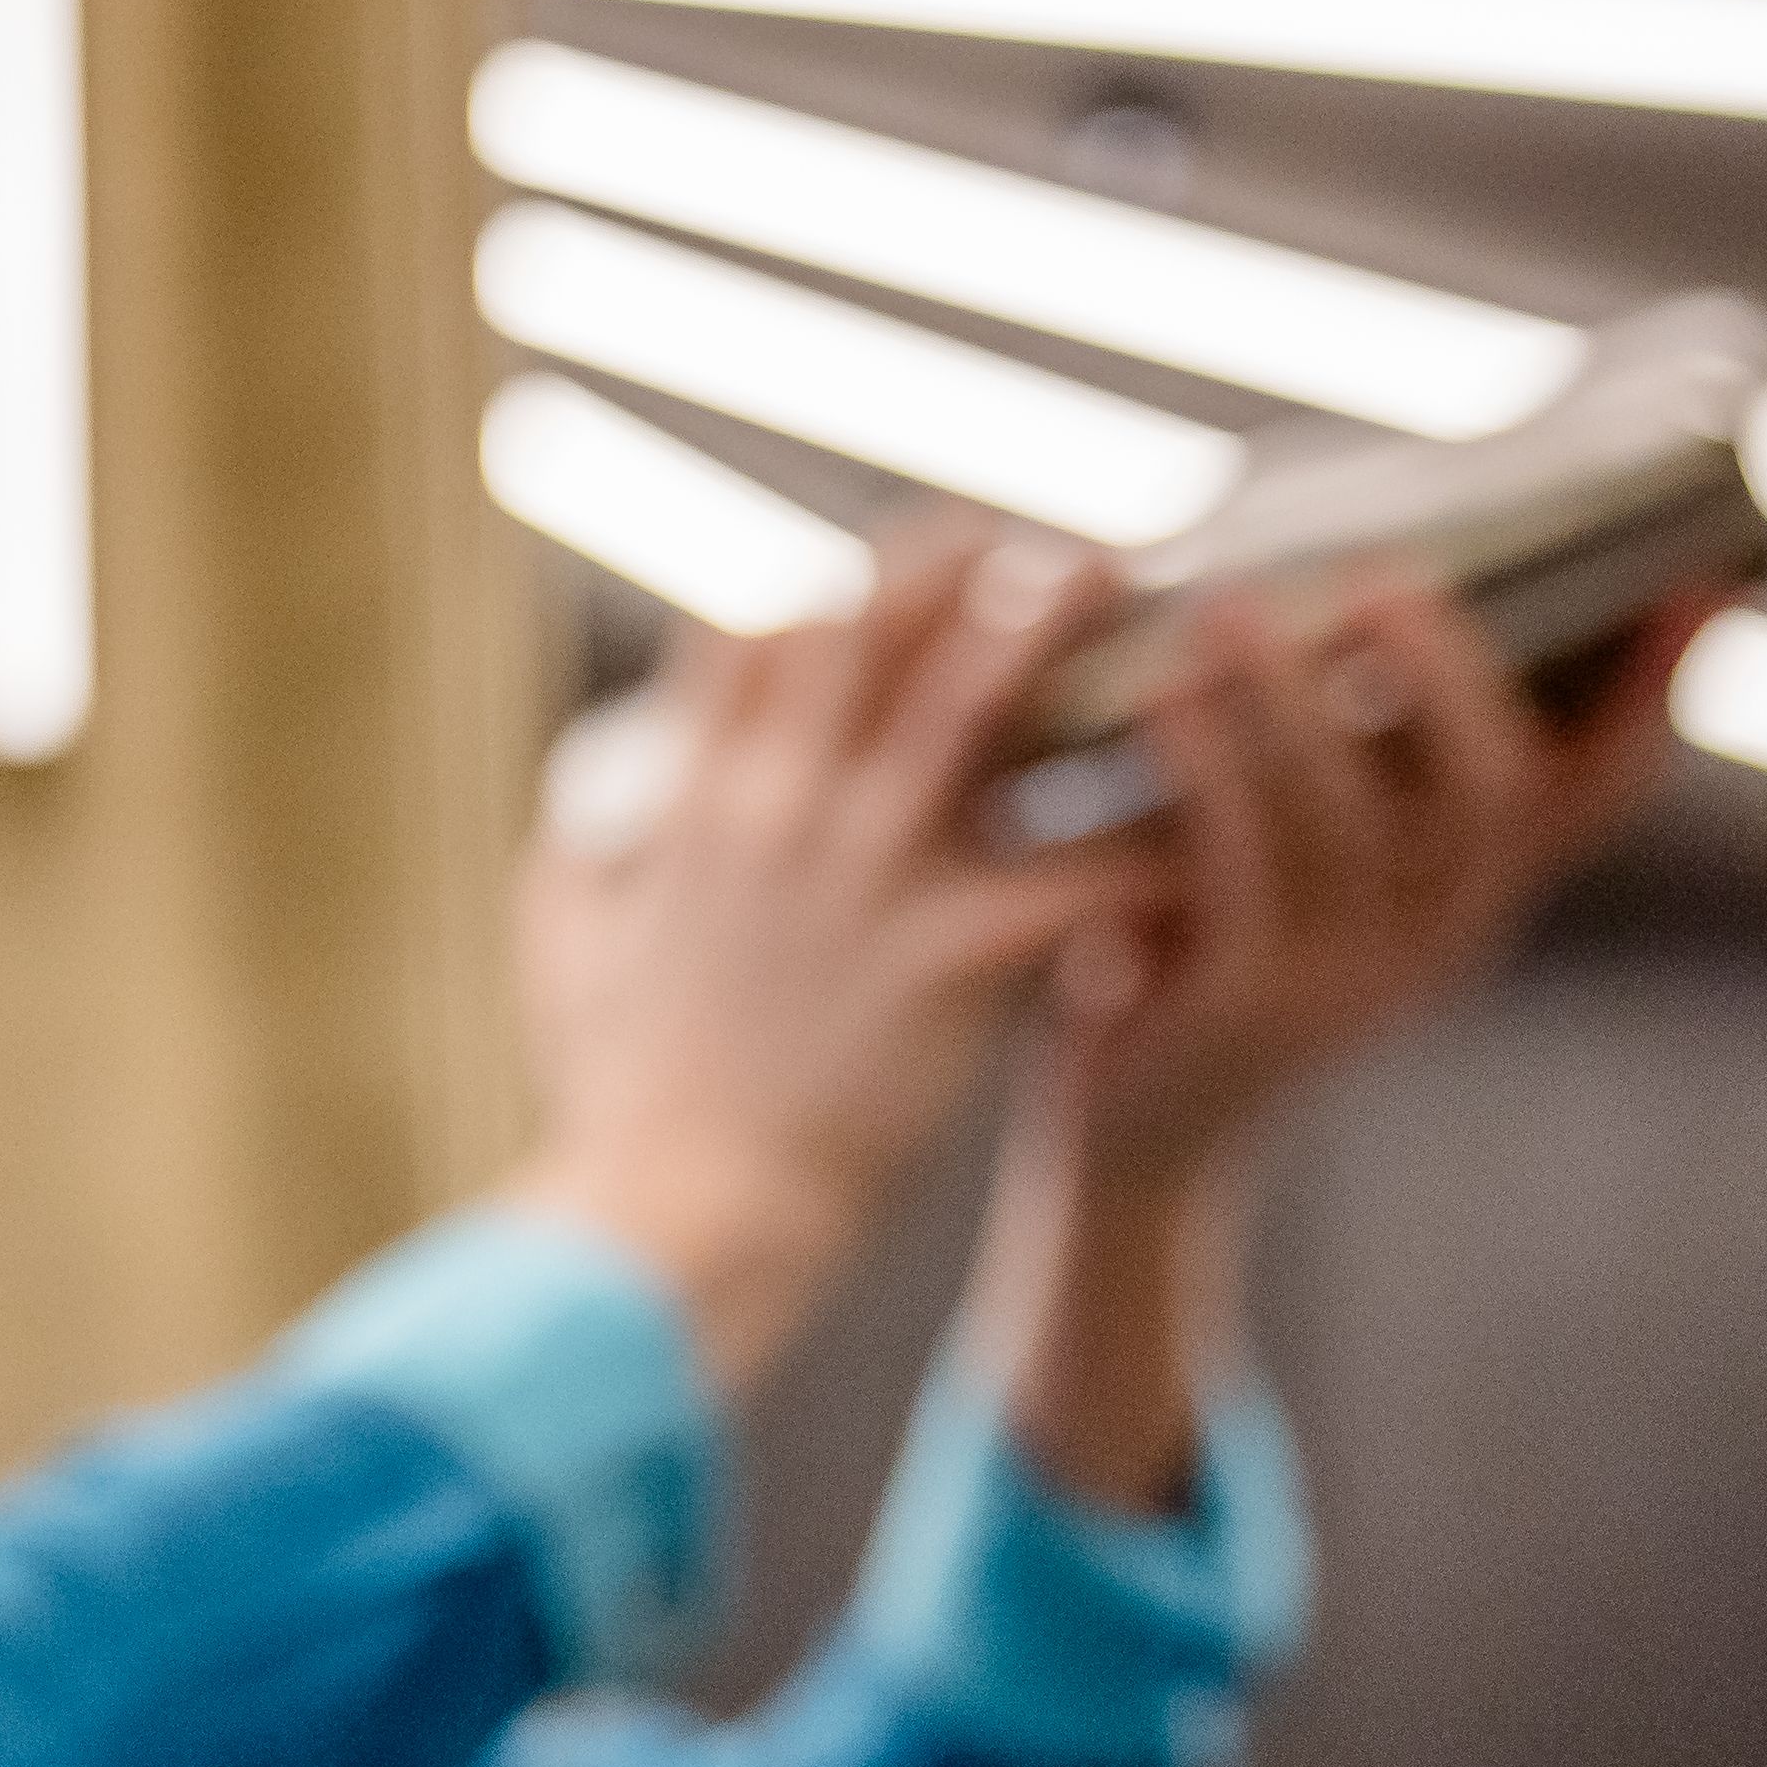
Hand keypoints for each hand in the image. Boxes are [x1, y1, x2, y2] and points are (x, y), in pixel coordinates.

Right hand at [503, 525, 1131, 1399]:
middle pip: (876, 624)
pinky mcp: (946, 956)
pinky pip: (1072, 868)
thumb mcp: (566, 968)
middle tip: (1043, 549)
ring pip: (976, 701)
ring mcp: (865, 874)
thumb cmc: (622, 1109)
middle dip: (964, 564)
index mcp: (699, 804)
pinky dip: (1142, 843)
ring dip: (1058, 633)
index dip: (843, 585)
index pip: (763, 634)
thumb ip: (571, 879)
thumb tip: (571, 826)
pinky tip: (1200, 828)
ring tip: (1132, 589)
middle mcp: (783, 811)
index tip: (912, 570)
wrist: (678, 1217)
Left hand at [981, 574, 1700, 1506]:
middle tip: (1379, 571)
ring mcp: (1353, 981)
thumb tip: (1352, 569)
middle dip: (1448, 672)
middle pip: (1500, 791)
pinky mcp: (1248, 1008)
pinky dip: (1209, 771)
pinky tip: (1163, 700)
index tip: (1695, 577)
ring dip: (1293, 701)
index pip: (1604, 785)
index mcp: (1480, 886)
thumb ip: (1354, 749)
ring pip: (1359, 822)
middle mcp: (1444, 935)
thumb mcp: (1306, 848)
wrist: (1138, 1137)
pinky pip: (1243, 871)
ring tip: (1225, 607)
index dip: (1657, 686)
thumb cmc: (1212, 943)